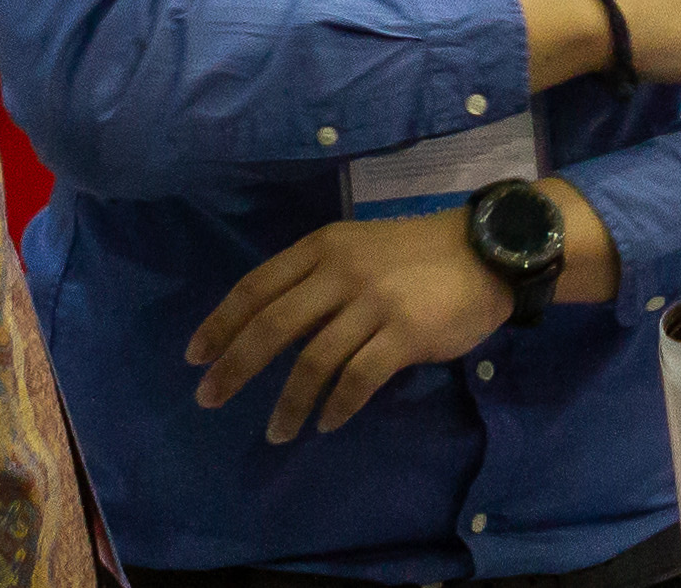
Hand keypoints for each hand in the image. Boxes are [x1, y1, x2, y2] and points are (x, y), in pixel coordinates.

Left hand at [189, 201, 555, 442]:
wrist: (485, 252)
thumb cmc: (414, 254)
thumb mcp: (356, 248)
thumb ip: (317, 280)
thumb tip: (270, 328)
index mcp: (322, 248)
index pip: (256, 286)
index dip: (221, 323)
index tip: (196, 356)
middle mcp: (340, 272)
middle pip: (273, 325)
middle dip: (235, 366)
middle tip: (209, 398)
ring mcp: (373, 303)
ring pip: (313, 361)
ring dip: (289, 403)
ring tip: (276, 432)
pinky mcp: (404, 334)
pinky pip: (358, 379)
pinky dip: (337, 406)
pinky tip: (327, 423)